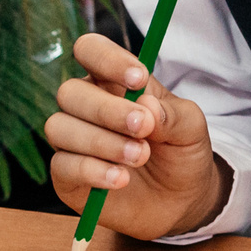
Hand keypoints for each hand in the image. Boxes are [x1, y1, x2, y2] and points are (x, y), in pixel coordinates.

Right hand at [45, 32, 227, 239]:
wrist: (181, 199)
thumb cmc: (180, 151)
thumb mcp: (191, 128)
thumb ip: (172, 114)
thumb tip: (144, 104)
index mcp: (113, 81)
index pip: (90, 51)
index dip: (107, 59)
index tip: (139, 79)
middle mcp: (87, 107)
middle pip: (71, 92)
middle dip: (107, 110)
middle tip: (142, 128)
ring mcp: (72, 141)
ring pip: (60, 127)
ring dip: (102, 142)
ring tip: (140, 156)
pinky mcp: (67, 176)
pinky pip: (62, 165)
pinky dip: (93, 171)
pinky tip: (121, 179)